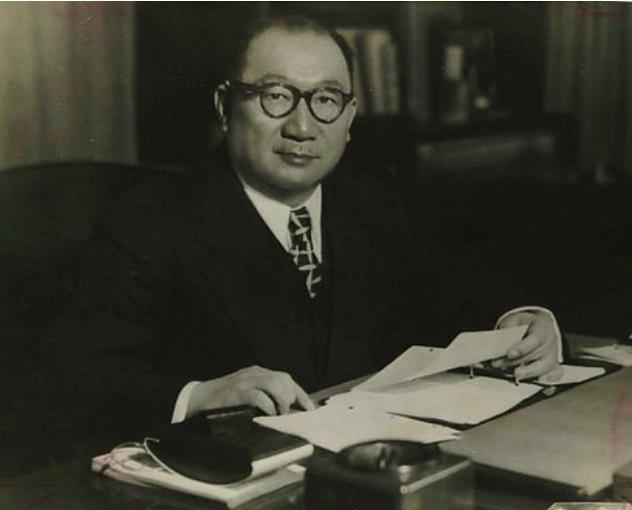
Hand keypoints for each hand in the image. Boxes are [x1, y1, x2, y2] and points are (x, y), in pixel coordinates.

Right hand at [187, 365, 315, 417]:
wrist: (198, 398)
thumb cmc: (225, 399)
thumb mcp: (247, 392)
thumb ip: (265, 396)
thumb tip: (287, 411)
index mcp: (258, 373)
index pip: (286, 380)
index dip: (301, 395)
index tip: (311, 409)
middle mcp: (254, 373)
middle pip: (283, 378)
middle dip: (292, 396)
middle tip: (289, 412)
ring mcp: (245, 381)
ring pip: (274, 383)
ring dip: (282, 400)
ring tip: (281, 413)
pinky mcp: (236, 392)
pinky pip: (258, 395)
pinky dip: (267, 405)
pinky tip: (268, 413)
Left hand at [492, 311, 560, 380]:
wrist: (531, 325)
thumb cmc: (521, 324)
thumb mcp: (512, 321)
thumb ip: (506, 333)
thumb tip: (497, 347)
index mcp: (543, 325)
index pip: (536, 338)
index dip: (523, 348)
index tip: (509, 354)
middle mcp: (551, 339)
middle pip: (538, 353)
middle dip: (517, 361)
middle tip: (499, 364)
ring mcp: (554, 353)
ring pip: (546, 365)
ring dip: (528, 372)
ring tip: (514, 374)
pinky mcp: (553, 365)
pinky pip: (555, 373)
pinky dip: (547, 379)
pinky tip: (537, 380)